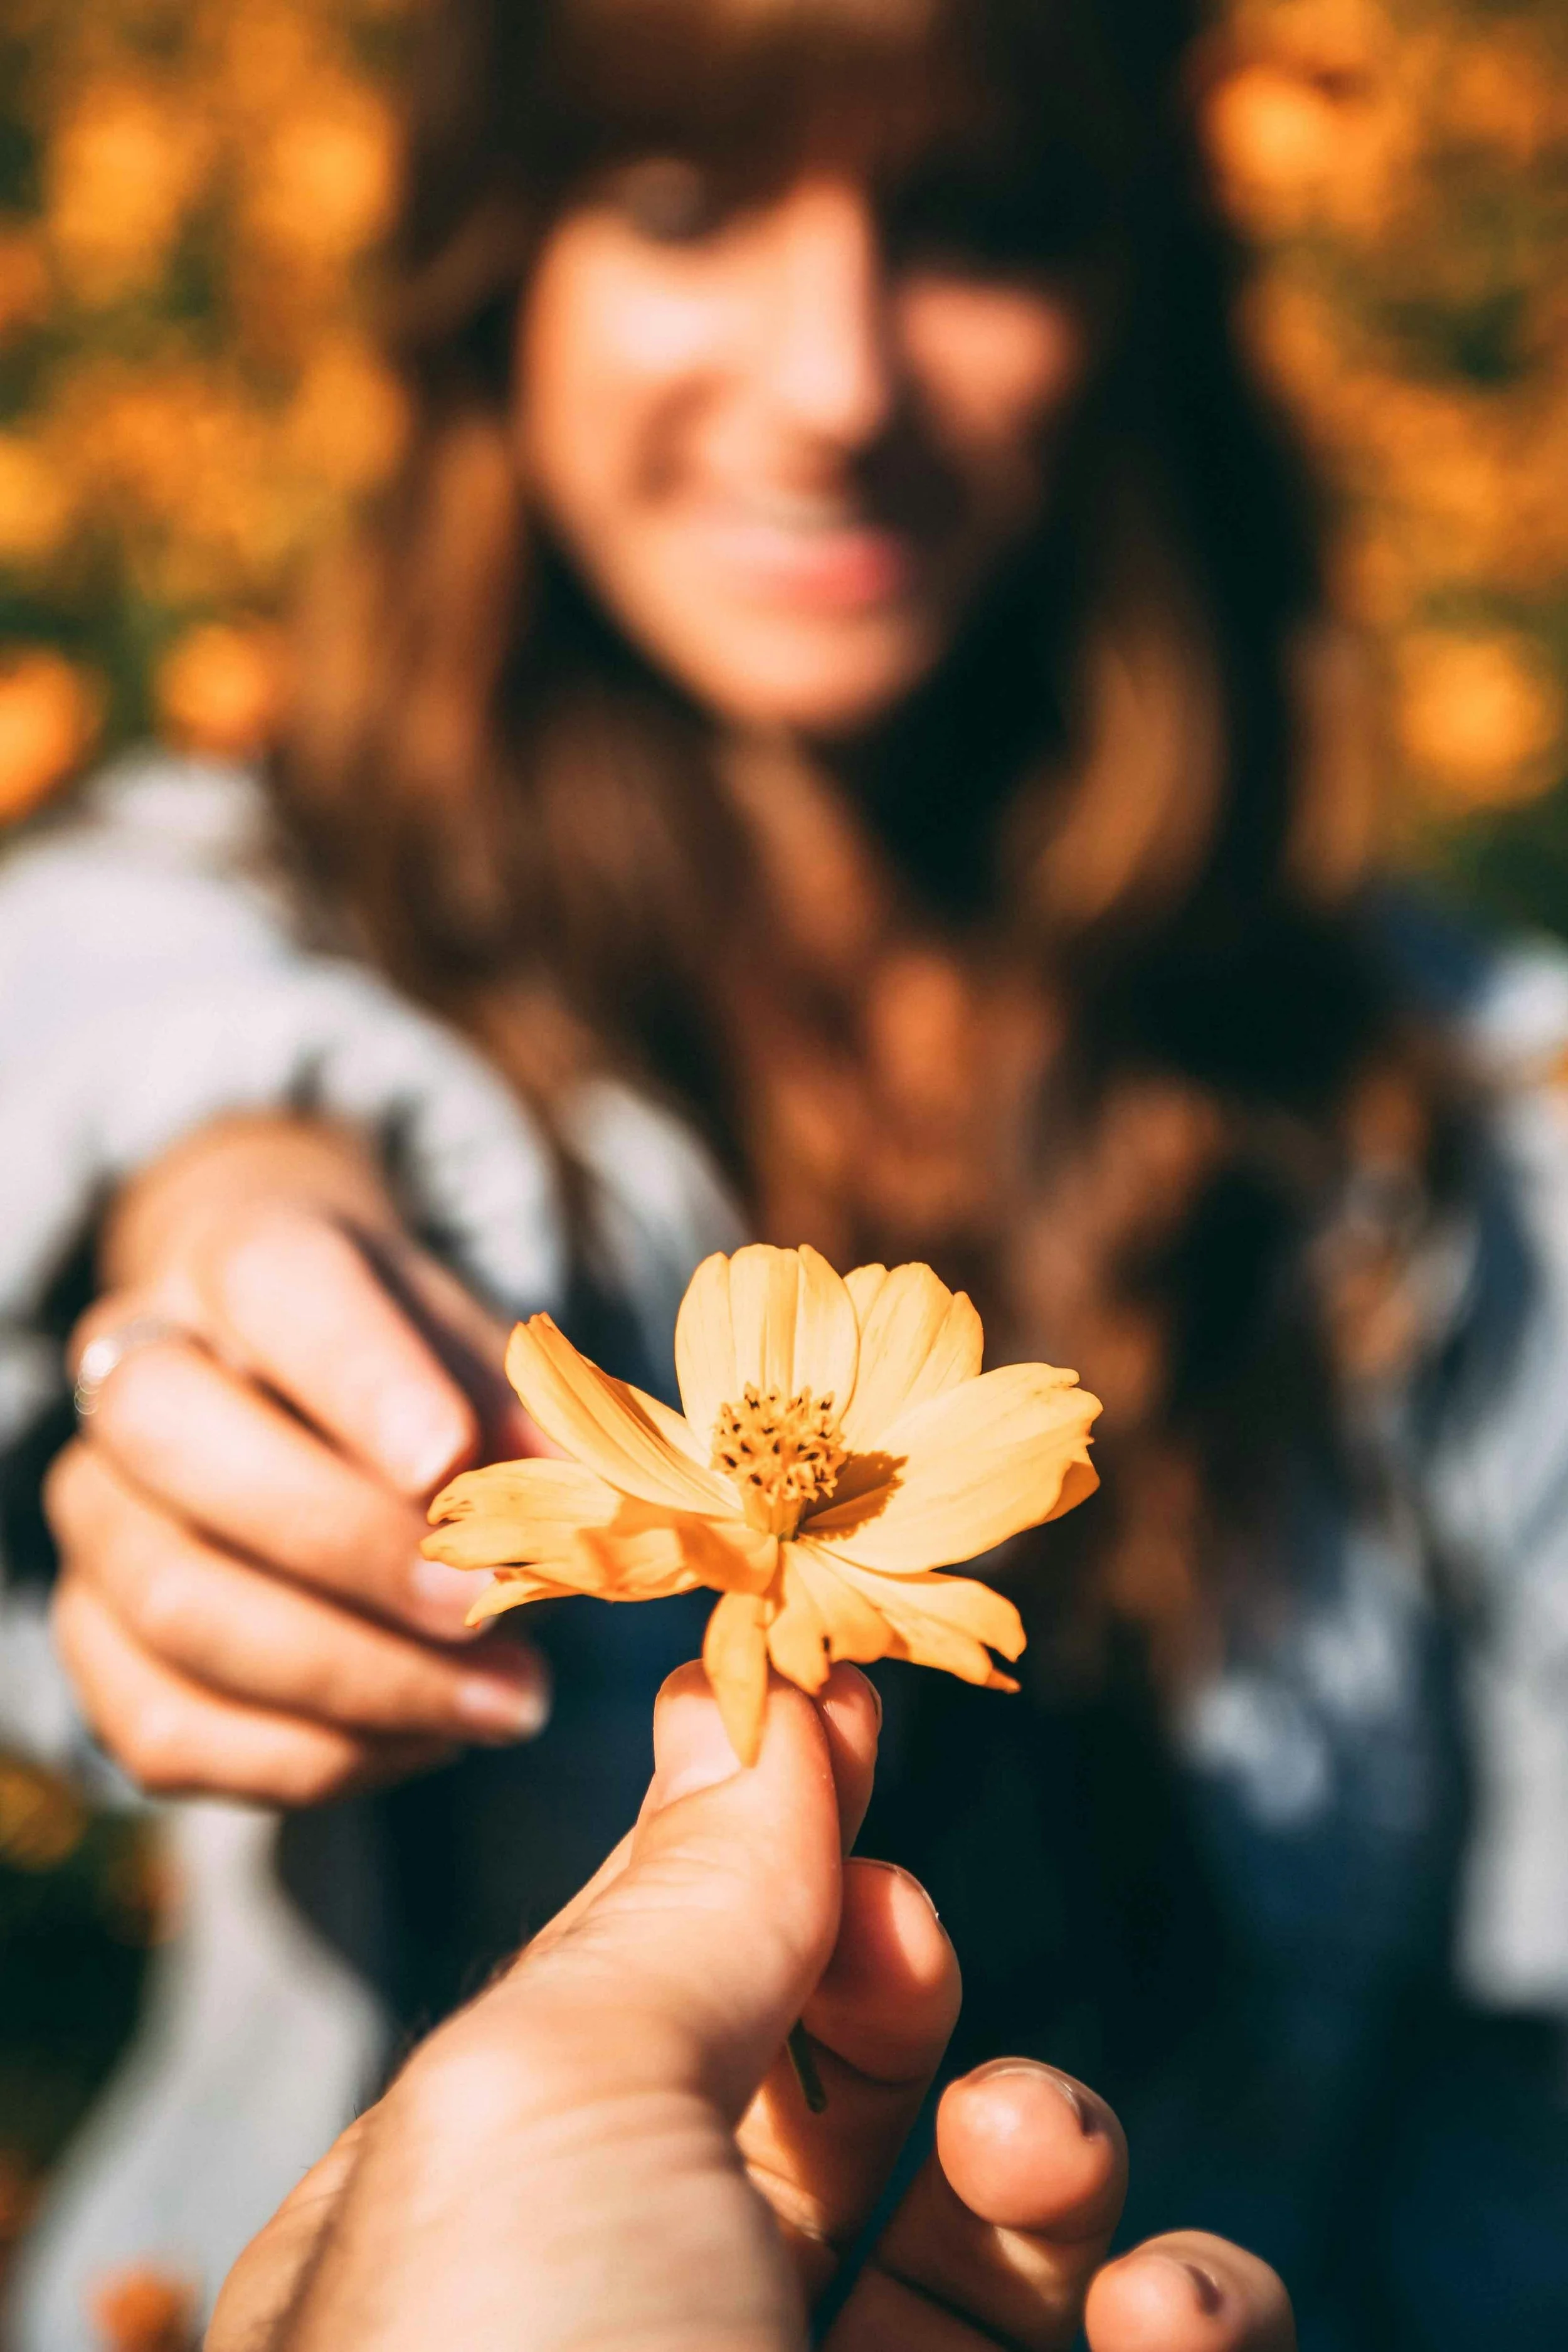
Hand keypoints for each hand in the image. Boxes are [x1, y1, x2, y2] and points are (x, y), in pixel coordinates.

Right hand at [47, 1114, 550, 1805]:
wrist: (293, 1391)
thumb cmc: (418, 1369)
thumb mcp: (492, 1354)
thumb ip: (544, 1416)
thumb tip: (610, 1502)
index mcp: (243, 1257)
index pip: (277, 1284)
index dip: (361, 1377)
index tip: (451, 1459)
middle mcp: (135, 1370)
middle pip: (181, 1441)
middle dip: (348, 1545)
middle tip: (489, 1606)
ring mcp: (97, 1511)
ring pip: (175, 1602)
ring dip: (354, 1677)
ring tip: (504, 1702)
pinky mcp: (88, 1639)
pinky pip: (162, 1729)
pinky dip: (303, 1758)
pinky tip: (424, 1742)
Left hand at [212, 1663, 1293, 2351]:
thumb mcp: (546, 2103)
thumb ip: (676, 1897)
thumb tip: (746, 1688)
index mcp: (504, 2223)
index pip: (659, 1991)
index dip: (763, 1862)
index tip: (849, 1736)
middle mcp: (660, 2328)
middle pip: (831, 2098)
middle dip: (902, 1993)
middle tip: (915, 1961)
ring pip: (992, 2235)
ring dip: (1056, 2148)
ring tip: (1040, 2162)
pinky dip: (1183, 2313)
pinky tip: (1172, 2316)